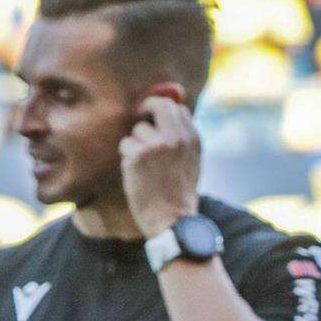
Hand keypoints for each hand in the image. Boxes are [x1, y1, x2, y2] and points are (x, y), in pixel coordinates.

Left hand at [120, 95, 201, 236]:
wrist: (173, 220)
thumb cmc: (178, 192)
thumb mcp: (191, 161)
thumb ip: (182, 134)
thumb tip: (173, 100)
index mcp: (194, 139)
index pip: (177, 108)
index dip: (162, 112)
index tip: (154, 123)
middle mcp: (178, 138)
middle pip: (158, 104)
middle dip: (145, 110)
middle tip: (140, 127)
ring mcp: (159, 145)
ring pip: (138, 128)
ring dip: (136, 143)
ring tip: (145, 166)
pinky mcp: (139, 155)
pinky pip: (126, 143)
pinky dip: (127, 157)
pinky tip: (138, 174)